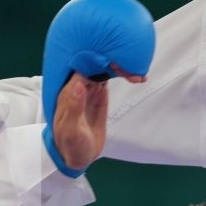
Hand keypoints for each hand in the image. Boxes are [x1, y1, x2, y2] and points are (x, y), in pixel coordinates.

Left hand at [42, 0, 155, 176]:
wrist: (76, 157)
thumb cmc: (68, 144)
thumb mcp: (70, 130)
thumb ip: (72, 108)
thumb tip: (77, 85)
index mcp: (68, 91)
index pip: (80, 65)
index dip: (92, 55)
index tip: (107, 47)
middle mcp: (77, 85)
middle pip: (93, 62)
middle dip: (109, 53)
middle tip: (127, 49)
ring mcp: (88, 89)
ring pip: (103, 67)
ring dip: (118, 63)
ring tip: (136, 60)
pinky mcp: (98, 95)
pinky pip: (111, 78)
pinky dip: (123, 74)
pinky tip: (137, 74)